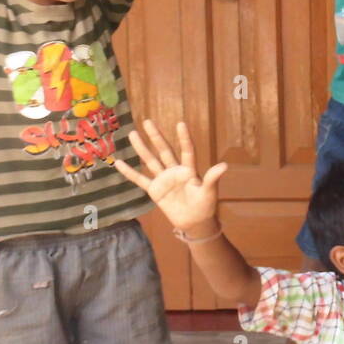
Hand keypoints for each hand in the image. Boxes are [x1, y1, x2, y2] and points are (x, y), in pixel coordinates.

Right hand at [114, 120, 228, 233]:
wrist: (195, 222)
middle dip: (156, 137)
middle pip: (164, 151)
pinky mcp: (155, 191)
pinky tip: (118, 162)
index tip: (180, 123)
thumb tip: (224, 166)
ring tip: (132, 134)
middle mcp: (175, 171)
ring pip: (150, 161)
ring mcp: (163, 180)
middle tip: (147, 121)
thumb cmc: (205, 206)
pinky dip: (129, 172)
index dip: (184, 138)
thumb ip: (212, 178)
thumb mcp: (209, 191)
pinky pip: (140, 180)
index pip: (187, 150)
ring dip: (141, 148)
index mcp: (189, 170)